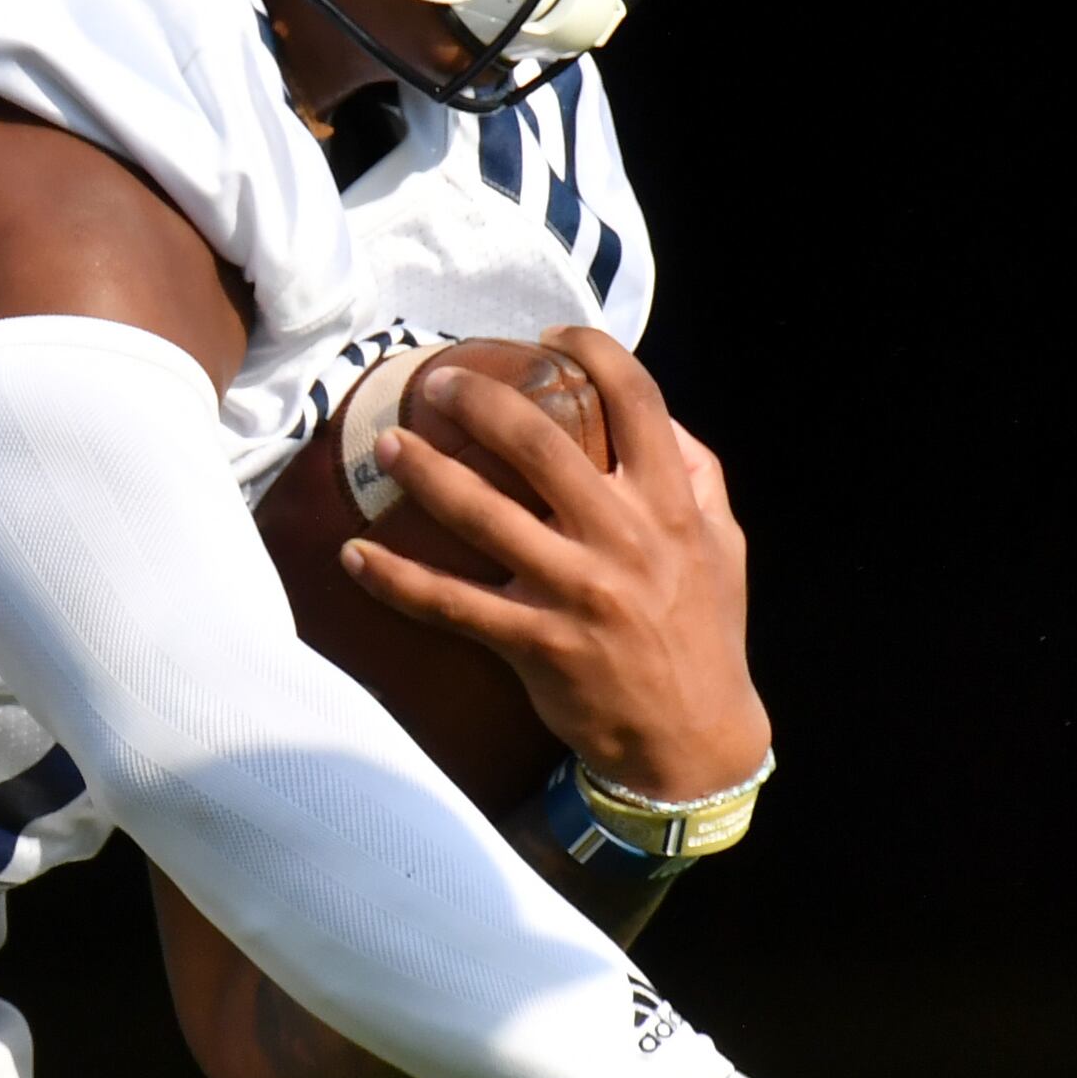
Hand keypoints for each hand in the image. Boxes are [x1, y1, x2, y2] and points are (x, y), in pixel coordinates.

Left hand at [339, 326, 767, 797]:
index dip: (591, 353)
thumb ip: (695, 474)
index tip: (547, 338)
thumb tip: (655, 416)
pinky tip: (354, 555)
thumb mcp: (722, 543)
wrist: (693, 739)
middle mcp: (623, 538)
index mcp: (670, 504)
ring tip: (386, 445)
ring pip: (483, 515)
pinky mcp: (536, 643)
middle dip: (479, 401)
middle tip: (436, 383)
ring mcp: (576, 592)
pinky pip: (450, 604)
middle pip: (540, 443)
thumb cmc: (703, 630)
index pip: (637, 401)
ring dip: (425, 473)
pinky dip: (395, 580)